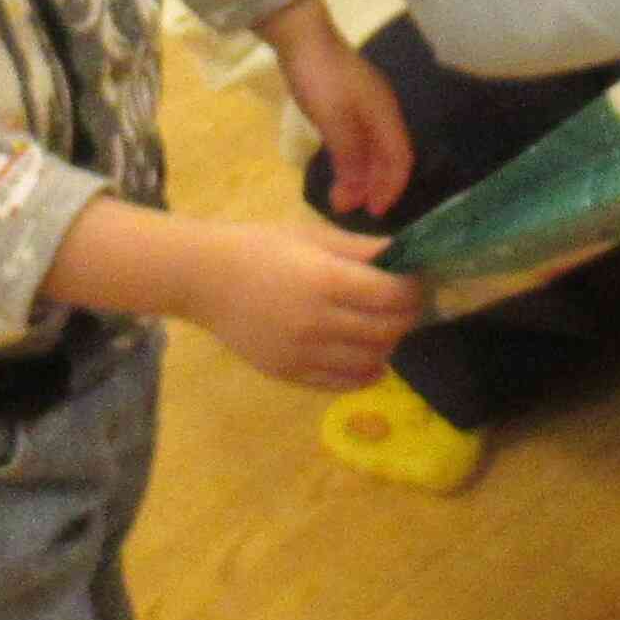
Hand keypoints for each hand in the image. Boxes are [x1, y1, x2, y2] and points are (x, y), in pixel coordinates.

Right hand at [177, 221, 421, 390]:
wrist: (204, 280)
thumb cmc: (259, 247)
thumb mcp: (311, 235)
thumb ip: (361, 249)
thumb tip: (404, 255)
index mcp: (325, 280)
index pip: (391, 296)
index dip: (413, 290)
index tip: (416, 282)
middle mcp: (317, 322)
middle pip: (386, 330)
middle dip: (405, 317)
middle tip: (406, 305)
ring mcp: (303, 353)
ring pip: (370, 361)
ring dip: (388, 346)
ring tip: (385, 328)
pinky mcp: (289, 374)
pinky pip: (341, 383)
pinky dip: (365, 374)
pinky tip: (370, 359)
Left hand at [271, 4, 413, 221]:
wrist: (300, 35)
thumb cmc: (320, 79)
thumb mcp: (334, 122)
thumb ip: (349, 159)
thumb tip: (355, 199)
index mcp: (385, 114)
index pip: (400, 159)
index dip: (391, 188)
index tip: (375, 212)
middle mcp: (382, 110)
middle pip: (389, 155)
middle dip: (376, 185)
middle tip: (355, 210)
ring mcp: (366, 103)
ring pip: (373, 147)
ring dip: (362, 174)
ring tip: (344, 196)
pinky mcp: (348, 100)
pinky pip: (360, 138)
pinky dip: (353, 158)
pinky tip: (340, 166)